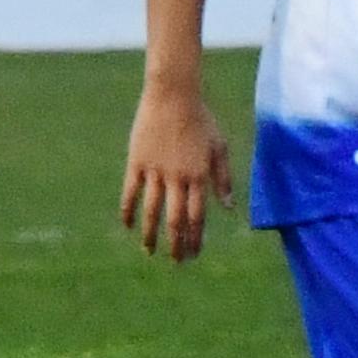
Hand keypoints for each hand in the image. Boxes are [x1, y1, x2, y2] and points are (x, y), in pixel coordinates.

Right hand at [119, 83, 235, 263]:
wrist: (173, 96)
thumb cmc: (201, 120)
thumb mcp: (219, 147)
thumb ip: (223, 178)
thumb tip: (229, 207)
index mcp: (199, 176)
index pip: (197, 216)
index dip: (195, 238)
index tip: (194, 254)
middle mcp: (178, 178)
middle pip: (176, 219)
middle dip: (175, 244)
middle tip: (175, 261)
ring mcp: (155, 171)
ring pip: (152, 210)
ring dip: (151, 234)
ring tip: (149, 251)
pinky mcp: (137, 162)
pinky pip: (130, 192)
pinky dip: (128, 211)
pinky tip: (128, 226)